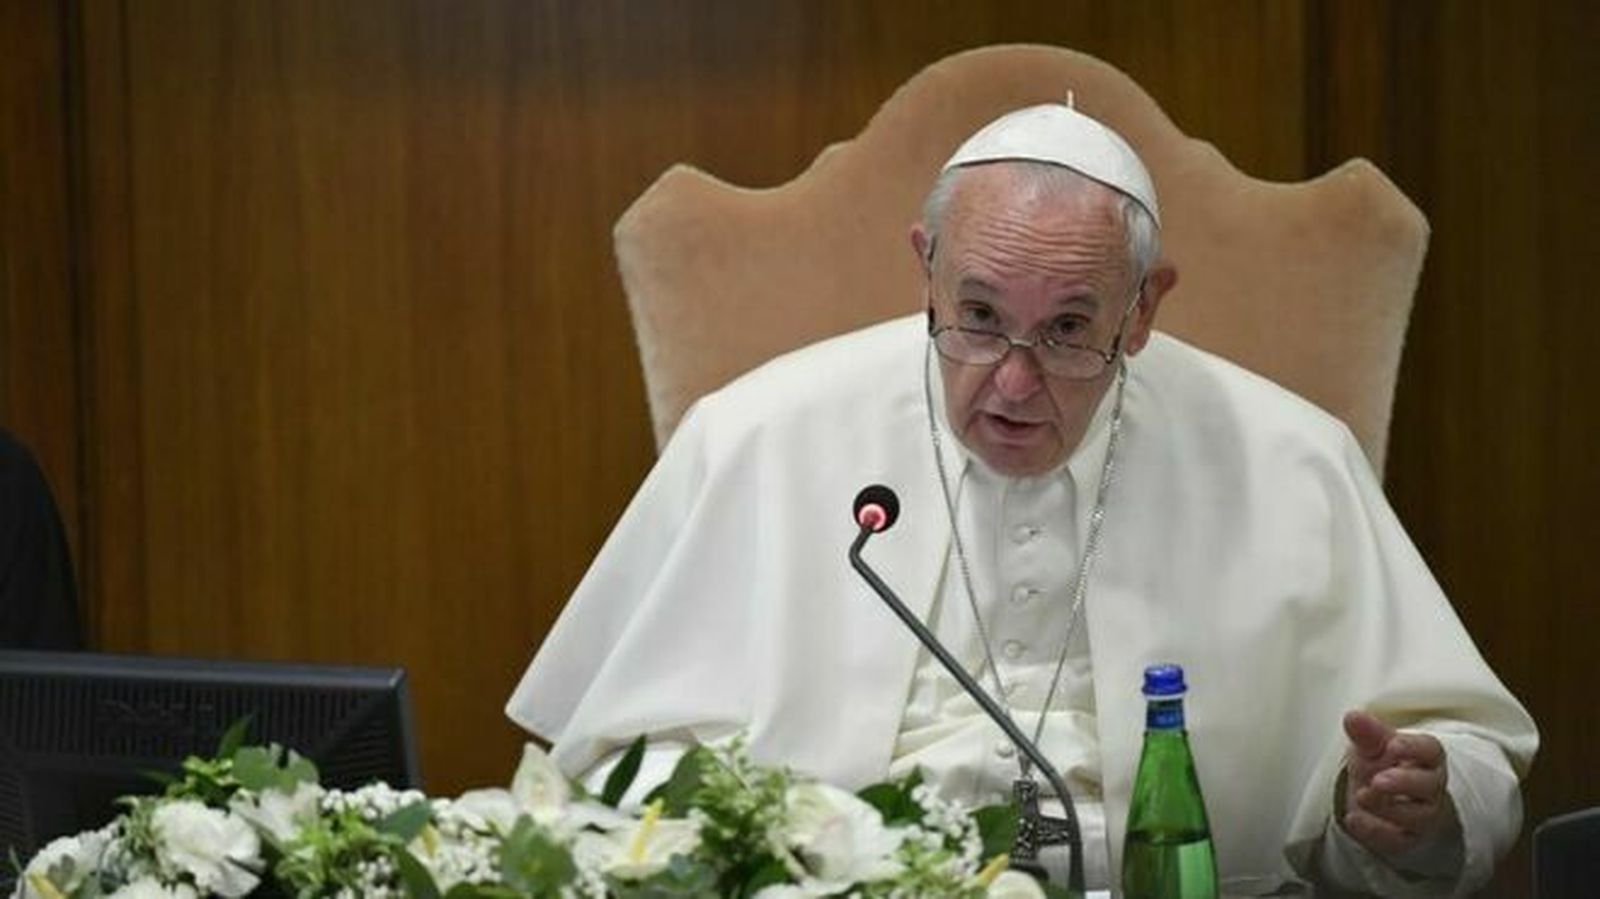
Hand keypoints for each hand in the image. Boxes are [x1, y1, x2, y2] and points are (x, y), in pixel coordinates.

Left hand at [1340, 710, 1455, 856]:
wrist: (1375, 795)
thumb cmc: (1380, 764)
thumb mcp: (1371, 746)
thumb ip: (1366, 734)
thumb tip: (1353, 717)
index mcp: (1425, 757)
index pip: (1430, 750)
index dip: (1413, 748)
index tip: (1392, 745)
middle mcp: (1429, 787)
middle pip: (1428, 785)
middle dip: (1403, 782)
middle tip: (1377, 780)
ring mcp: (1421, 814)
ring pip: (1416, 816)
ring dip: (1387, 807)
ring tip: (1361, 796)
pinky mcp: (1407, 838)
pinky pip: (1397, 840)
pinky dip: (1374, 832)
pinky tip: (1353, 819)